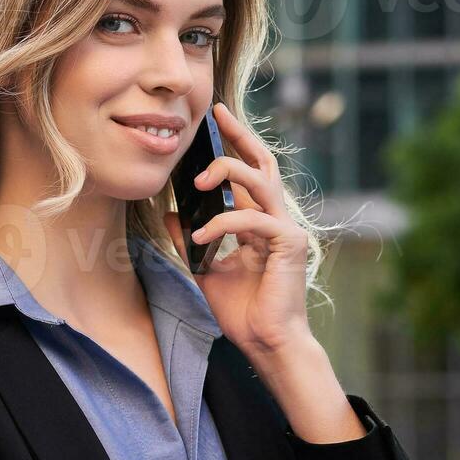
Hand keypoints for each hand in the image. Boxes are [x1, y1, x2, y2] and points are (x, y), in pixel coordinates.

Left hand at [163, 101, 313, 358]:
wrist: (267, 343)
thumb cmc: (244, 311)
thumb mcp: (206, 269)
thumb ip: (192, 239)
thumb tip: (170, 213)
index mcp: (260, 222)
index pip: (250, 172)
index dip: (236, 143)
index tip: (216, 117)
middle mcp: (277, 219)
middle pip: (263, 163)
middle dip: (240, 135)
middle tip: (216, 115)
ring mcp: (286, 229)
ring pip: (259, 182)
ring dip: (226, 174)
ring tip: (196, 181)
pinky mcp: (289, 243)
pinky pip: (252, 220)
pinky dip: (223, 223)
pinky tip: (201, 238)